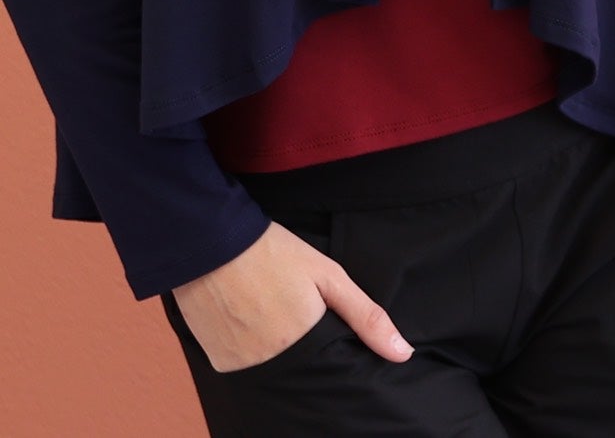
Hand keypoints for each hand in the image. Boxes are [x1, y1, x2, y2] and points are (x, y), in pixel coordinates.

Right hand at [171, 219, 414, 373]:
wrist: (210, 239)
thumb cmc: (272, 252)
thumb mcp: (327, 276)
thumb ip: (365, 316)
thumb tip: (403, 353)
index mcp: (304, 346)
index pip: (329, 372)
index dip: (331, 356)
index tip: (328, 337)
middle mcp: (272, 366)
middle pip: (300, 374)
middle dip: (305, 355)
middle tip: (292, 319)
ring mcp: (242, 367)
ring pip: (271, 372)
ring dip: (275, 354)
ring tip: (270, 316)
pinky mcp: (218, 362)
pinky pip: (242, 367)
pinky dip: (249, 352)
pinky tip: (249, 321)